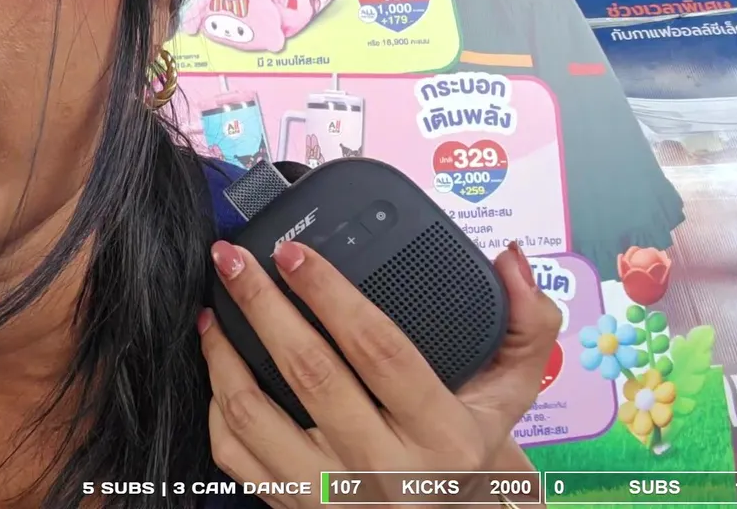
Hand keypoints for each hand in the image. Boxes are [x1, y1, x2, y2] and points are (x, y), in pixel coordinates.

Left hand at [199, 239, 559, 508]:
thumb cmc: (466, 461)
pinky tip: (220, 371)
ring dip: (224, 355)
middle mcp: (386, 470)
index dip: (329, 293)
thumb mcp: (508, 403)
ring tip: (213, 310)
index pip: (378, 349)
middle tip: (234, 259)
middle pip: (309, 372)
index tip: (294, 252)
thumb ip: (523, 328)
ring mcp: (334, 495)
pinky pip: (235, 457)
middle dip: (262, 304)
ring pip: (256, 415)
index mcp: (443, 435)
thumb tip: (511, 261)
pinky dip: (218, 407)